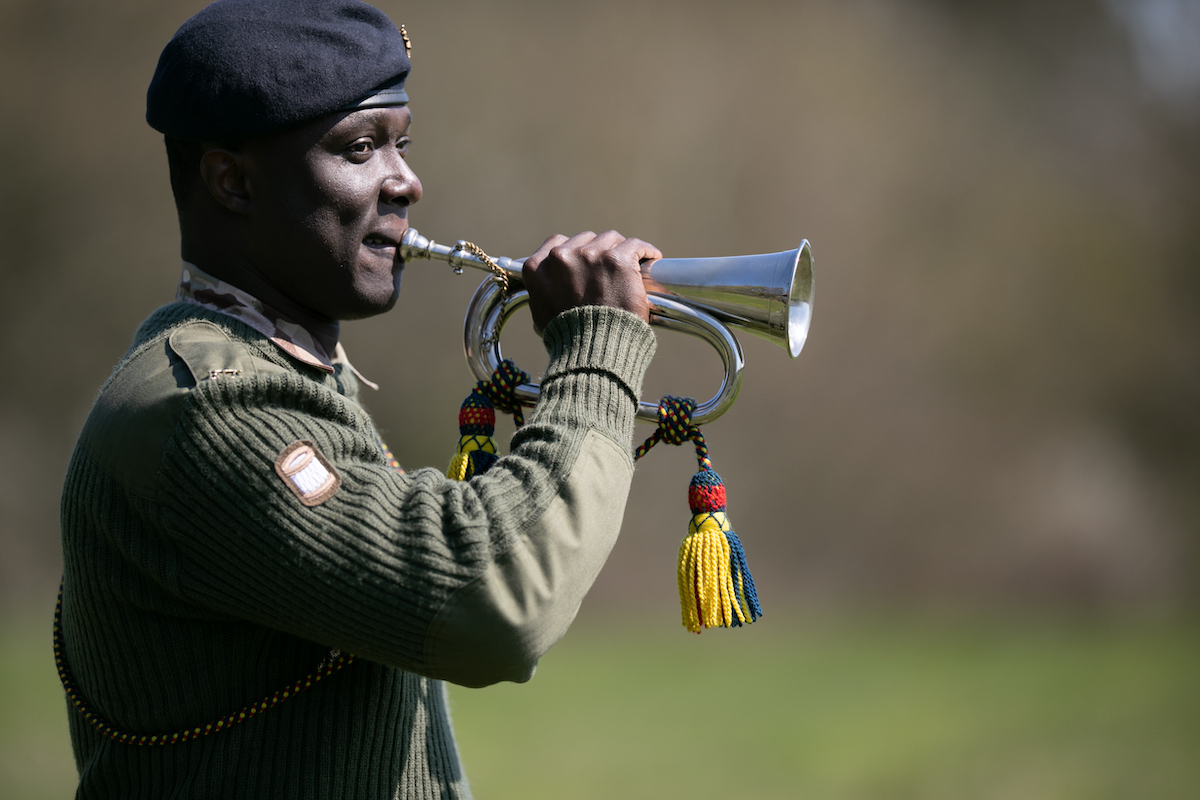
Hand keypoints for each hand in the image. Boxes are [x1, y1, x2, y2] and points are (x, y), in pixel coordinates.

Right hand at [521, 230, 660, 334]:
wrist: (593, 351)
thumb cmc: (569, 340)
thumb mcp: (542, 315)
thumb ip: (544, 294)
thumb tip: (548, 294)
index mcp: (538, 267)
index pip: (557, 243)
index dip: (575, 251)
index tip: (587, 260)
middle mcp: (561, 256)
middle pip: (586, 239)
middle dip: (598, 252)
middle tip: (610, 269)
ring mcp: (590, 256)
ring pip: (611, 239)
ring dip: (620, 250)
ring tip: (632, 264)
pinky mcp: (617, 260)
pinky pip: (634, 245)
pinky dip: (644, 251)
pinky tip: (650, 258)